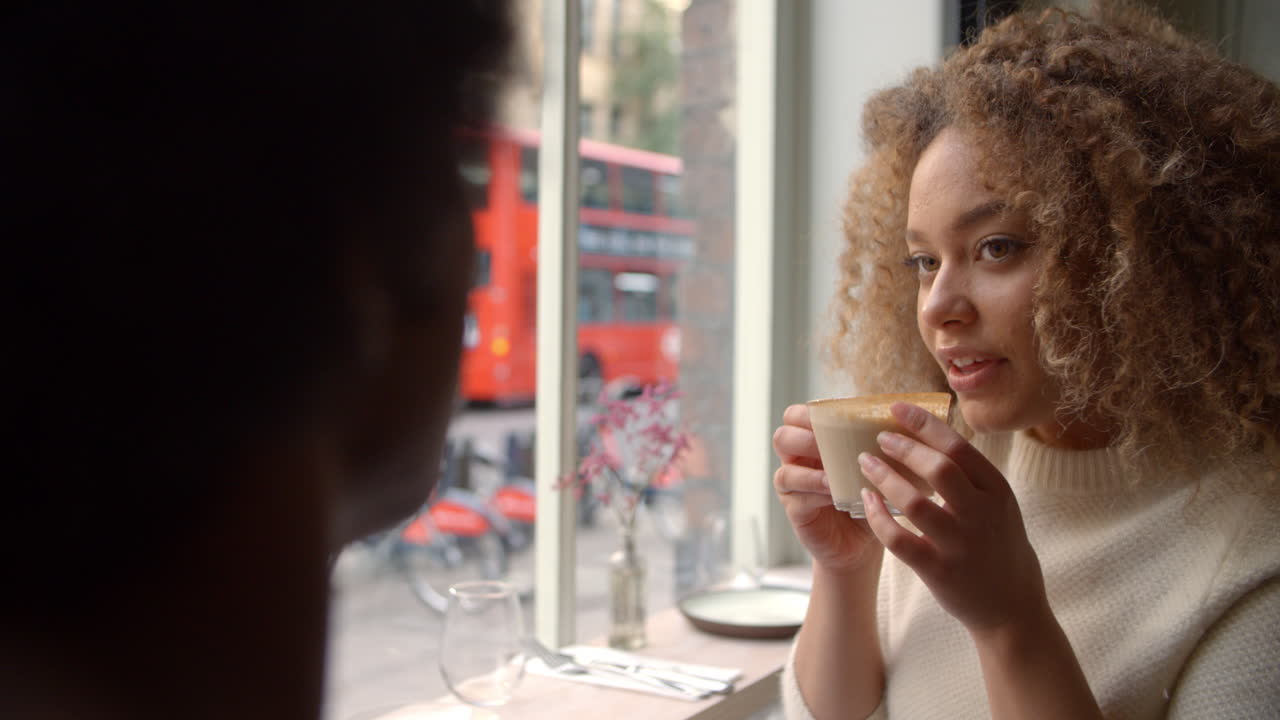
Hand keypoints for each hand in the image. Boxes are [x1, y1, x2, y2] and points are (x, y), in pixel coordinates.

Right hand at [772, 404, 881, 574]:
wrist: (863, 541)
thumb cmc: (870, 496)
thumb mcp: (877, 466)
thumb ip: (879, 443)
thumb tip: (908, 417)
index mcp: (812, 443)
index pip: (795, 416)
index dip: (808, 413)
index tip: (835, 418)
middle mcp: (797, 462)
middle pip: (782, 437)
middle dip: (804, 437)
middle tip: (829, 443)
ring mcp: (793, 488)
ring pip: (784, 470)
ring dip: (810, 470)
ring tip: (833, 473)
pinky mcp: (795, 510)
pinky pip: (796, 497)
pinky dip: (815, 491)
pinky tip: (834, 492)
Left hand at [857, 402, 1048, 633]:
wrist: (1013, 608)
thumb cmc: (998, 546)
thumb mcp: (999, 505)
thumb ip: (971, 475)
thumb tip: (929, 431)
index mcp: (998, 492)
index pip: (959, 447)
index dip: (924, 424)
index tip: (896, 408)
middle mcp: (983, 516)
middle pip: (940, 469)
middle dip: (903, 448)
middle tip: (879, 438)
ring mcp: (961, 545)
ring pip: (915, 503)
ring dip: (885, 478)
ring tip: (865, 464)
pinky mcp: (939, 572)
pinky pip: (899, 540)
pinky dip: (877, 518)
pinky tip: (865, 502)